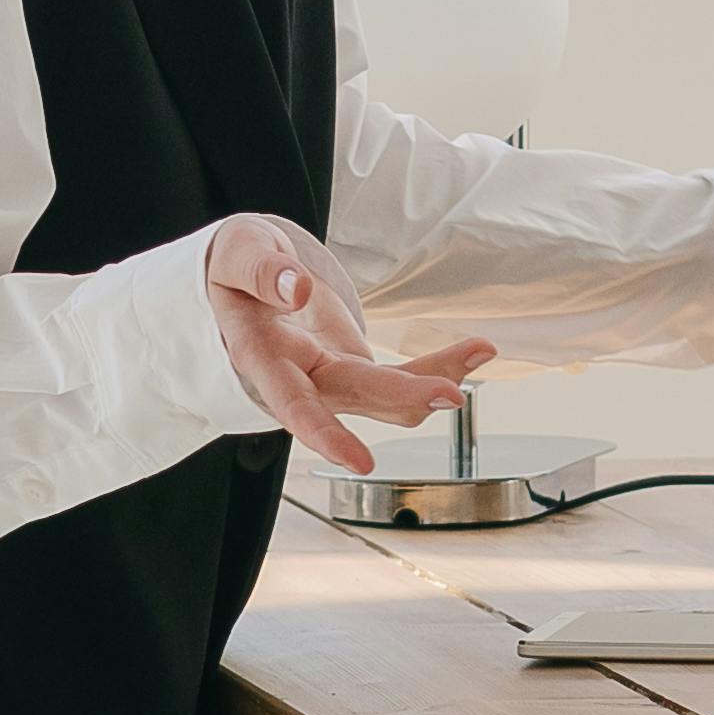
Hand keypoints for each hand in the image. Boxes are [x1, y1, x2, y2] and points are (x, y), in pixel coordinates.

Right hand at [208, 215, 484, 467]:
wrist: (238, 285)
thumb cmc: (233, 269)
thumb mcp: (236, 253)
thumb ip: (261, 271)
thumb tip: (295, 288)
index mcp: (260, 355)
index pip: (291, 402)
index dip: (323, 433)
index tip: (359, 462)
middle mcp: (299, 378)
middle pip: (353, 397)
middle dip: (403, 398)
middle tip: (450, 394)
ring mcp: (331, 378)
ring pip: (386, 395)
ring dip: (435, 380)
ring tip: (480, 350)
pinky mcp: (356, 368)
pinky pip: (400, 376)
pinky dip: (438, 365)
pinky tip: (477, 350)